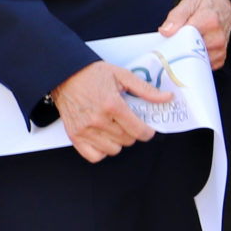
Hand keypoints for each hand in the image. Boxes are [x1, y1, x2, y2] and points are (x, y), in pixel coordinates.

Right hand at [50, 60, 171, 161]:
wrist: (64, 74)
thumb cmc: (92, 74)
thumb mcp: (122, 75)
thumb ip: (146, 90)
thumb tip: (167, 98)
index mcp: (112, 104)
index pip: (138, 130)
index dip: (148, 132)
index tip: (148, 129)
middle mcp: (98, 120)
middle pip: (127, 140)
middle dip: (133, 133)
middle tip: (128, 122)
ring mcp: (85, 130)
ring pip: (113, 150)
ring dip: (118, 141)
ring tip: (114, 128)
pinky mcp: (74, 136)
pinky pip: (94, 156)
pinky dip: (102, 150)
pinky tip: (103, 138)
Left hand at [158, 0, 230, 69]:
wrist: (224, 6)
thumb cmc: (205, 4)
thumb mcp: (189, 3)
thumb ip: (176, 17)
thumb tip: (165, 32)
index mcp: (210, 21)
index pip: (186, 38)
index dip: (174, 39)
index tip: (170, 37)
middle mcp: (218, 38)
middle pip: (190, 51)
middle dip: (180, 47)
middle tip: (177, 39)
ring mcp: (220, 50)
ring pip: (195, 60)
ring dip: (187, 54)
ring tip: (188, 42)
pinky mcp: (220, 58)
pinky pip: (202, 65)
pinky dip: (196, 59)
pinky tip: (196, 48)